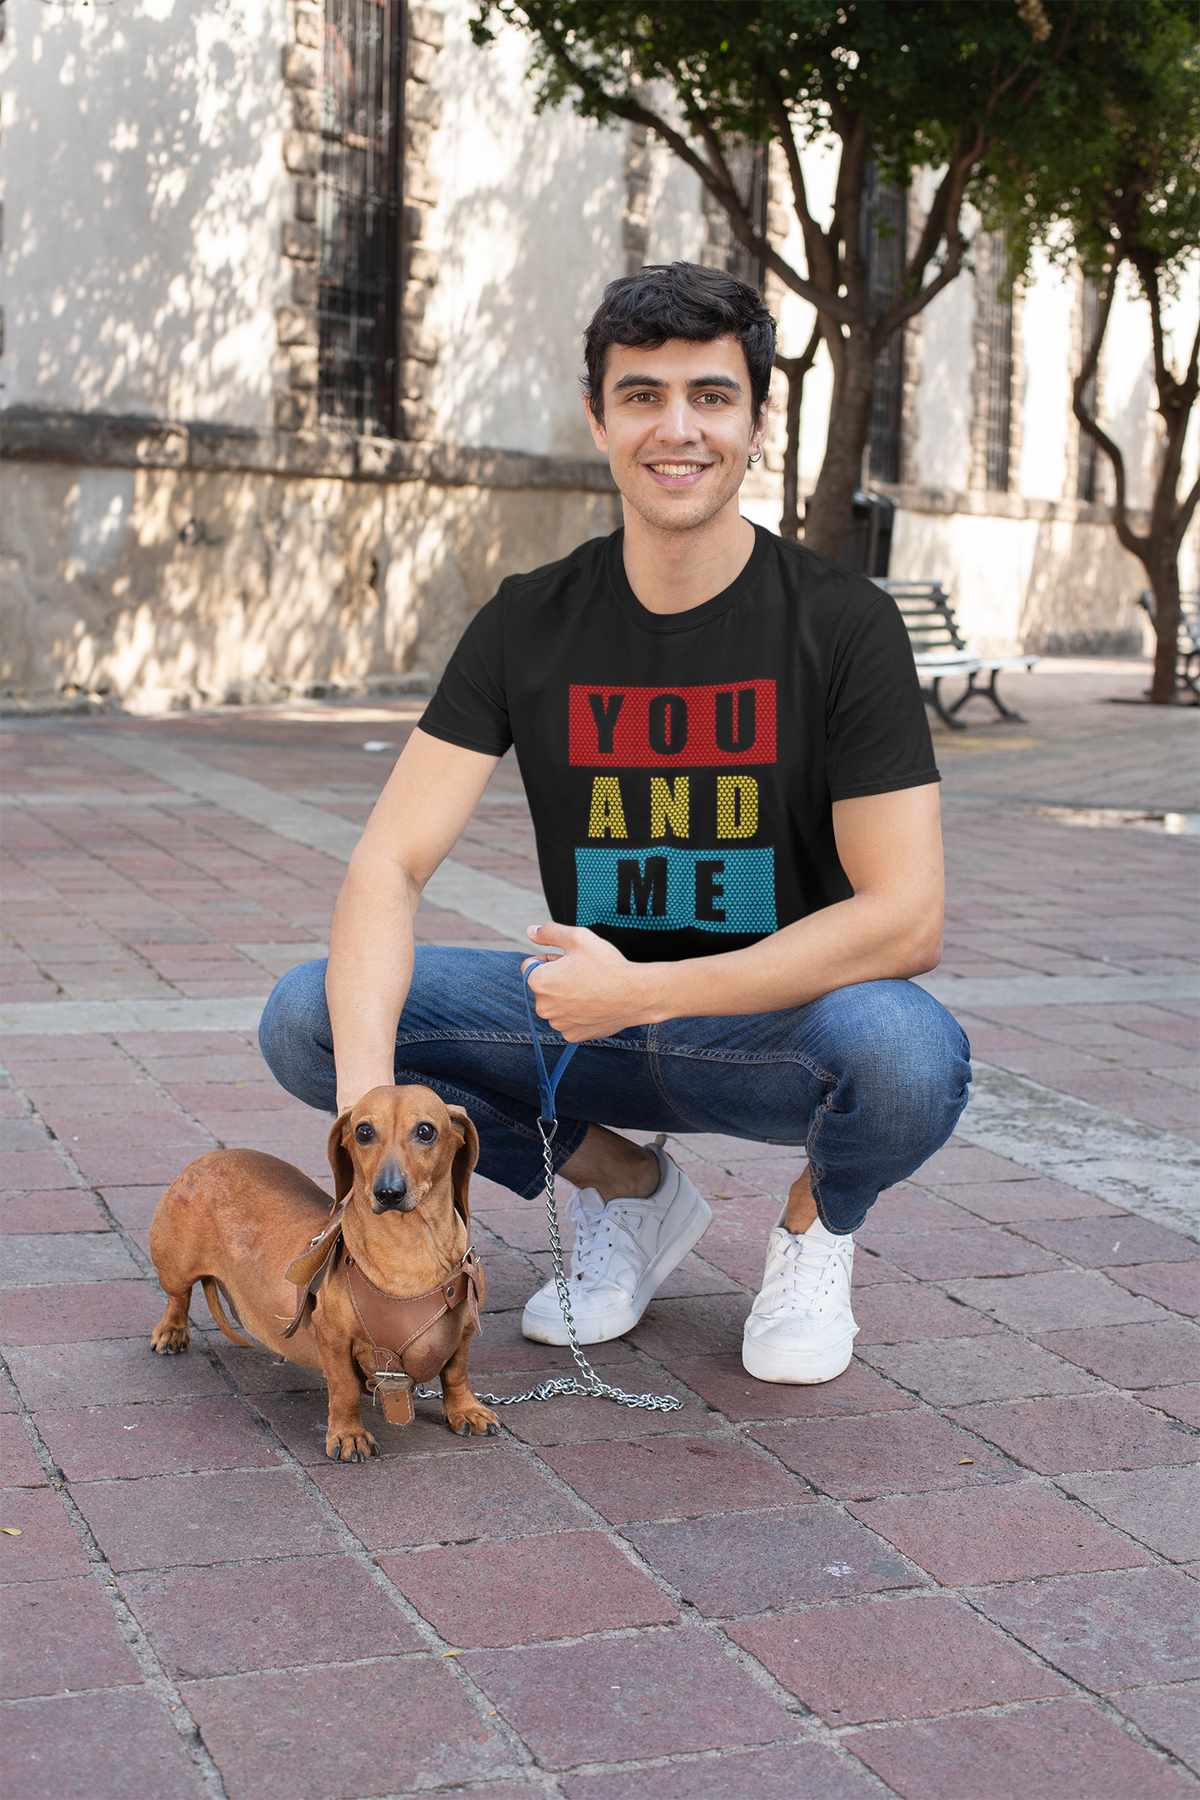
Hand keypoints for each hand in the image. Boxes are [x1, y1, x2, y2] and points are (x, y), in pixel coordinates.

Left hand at [522, 923, 657, 1040]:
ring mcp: (558, 1024)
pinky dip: (576, 1014)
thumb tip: (530, 931)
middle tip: (582, 973)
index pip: (531, 965)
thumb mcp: (578, 937)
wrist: (635, 995)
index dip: (551, 959)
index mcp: (538, 982)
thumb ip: (549, 932)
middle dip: (556, 979)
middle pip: (542, 986)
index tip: (571, 961)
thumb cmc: (606, 965)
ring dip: (565, 997)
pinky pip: (568, 1021)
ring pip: (555, 1005)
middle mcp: (543, 1007)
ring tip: (590, 988)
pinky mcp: (573, 1036)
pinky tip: (593, 1004)